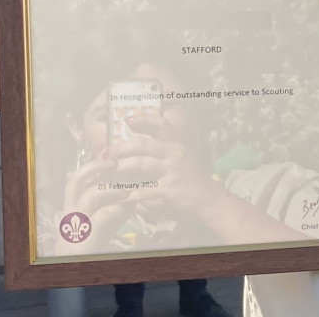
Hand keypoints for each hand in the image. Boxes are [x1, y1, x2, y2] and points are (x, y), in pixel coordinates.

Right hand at [58, 157, 134, 251]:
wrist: (82, 265)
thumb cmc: (96, 236)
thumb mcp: (107, 213)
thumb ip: (118, 198)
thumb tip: (136, 182)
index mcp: (74, 202)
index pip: (78, 176)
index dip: (94, 163)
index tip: (112, 156)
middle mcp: (72, 209)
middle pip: (75, 180)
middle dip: (96, 167)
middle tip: (115, 162)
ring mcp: (77, 223)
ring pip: (90, 195)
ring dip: (112, 189)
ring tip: (128, 190)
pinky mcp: (87, 236)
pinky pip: (101, 215)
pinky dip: (116, 209)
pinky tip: (126, 209)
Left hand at [106, 111, 221, 217]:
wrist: (209, 199)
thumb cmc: (191, 178)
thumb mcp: (181, 159)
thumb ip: (163, 152)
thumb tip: (136, 149)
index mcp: (176, 144)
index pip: (161, 124)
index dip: (144, 119)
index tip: (128, 120)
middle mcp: (175, 153)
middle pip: (143, 144)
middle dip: (122, 148)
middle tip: (109, 154)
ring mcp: (173, 170)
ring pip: (140, 164)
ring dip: (122, 168)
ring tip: (111, 173)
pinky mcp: (169, 188)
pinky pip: (145, 189)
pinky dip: (132, 193)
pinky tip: (125, 197)